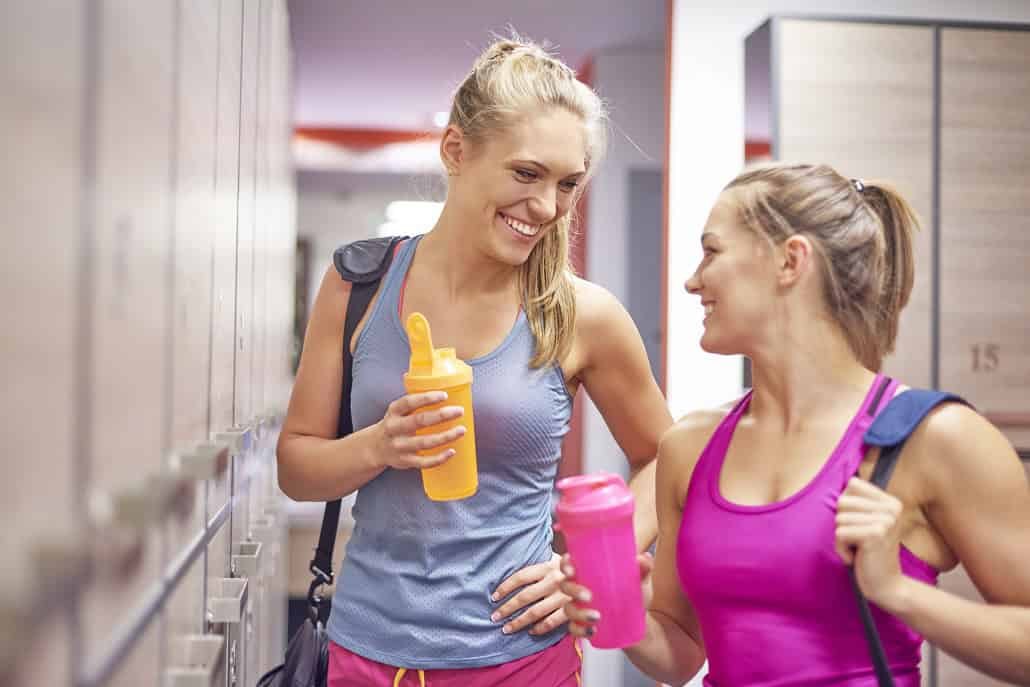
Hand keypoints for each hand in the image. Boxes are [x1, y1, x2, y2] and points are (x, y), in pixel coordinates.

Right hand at [373, 391, 465, 470]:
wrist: (375, 447)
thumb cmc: (395, 424)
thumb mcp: (397, 410)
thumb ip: (415, 401)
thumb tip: (441, 384)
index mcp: (394, 411)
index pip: (409, 402)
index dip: (427, 398)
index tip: (445, 395)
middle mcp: (394, 428)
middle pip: (420, 421)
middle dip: (442, 415)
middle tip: (459, 411)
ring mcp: (399, 446)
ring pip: (425, 442)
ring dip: (446, 436)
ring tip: (461, 430)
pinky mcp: (405, 461)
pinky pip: (424, 461)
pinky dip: (439, 458)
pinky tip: (452, 451)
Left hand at [490, 553, 569, 635]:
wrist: (603, 575)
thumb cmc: (575, 567)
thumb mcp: (558, 558)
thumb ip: (541, 562)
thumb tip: (516, 560)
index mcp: (549, 565)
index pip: (521, 577)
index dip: (505, 587)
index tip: (494, 596)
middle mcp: (555, 580)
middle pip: (524, 596)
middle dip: (507, 608)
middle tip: (495, 617)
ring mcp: (563, 597)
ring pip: (535, 612)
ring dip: (519, 622)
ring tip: (507, 629)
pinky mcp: (572, 610)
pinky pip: (552, 622)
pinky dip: (540, 628)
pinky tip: (531, 631)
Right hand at [559, 552, 653, 638]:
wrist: (640, 622)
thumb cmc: (635, 594)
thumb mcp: (640, 580)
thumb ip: (643, 568)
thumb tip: (644, 558)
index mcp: (588, 572)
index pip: (568, 564)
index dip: (565, 565)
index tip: (571, 570)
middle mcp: (579, 587)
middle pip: (565, 585)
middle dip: (573, 590)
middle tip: (588, 597)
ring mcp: (579, 607)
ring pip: (568, 608)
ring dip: (579, 613)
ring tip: (597, 617)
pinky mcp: (582, 624)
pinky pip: (573, 628)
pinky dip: (580, 630)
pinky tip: (592, 630)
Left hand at [835, 477, 906, 606]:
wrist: (886, 585)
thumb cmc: (870, 553)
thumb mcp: (867, 522)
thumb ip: (857, 502)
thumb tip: (846, 480)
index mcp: (891, 502)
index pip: (853, 484)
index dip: (846, 505)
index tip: (860, 524)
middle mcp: (892, 508)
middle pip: (842, 501)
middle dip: (842, 524)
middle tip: (859, 540)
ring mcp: (886, 521)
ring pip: (839, 518)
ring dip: (842, 538)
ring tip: (859, 549)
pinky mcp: (876, 535)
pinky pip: (839, 534)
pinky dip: (841, 549)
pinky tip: (856, 558)